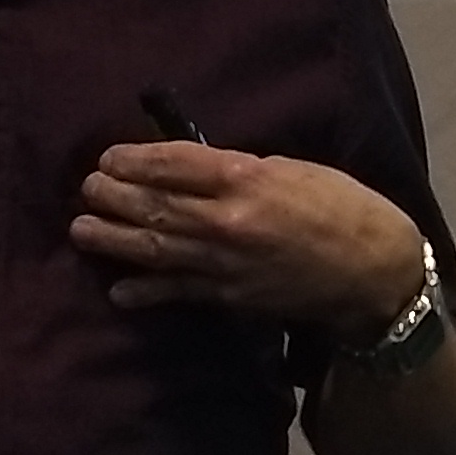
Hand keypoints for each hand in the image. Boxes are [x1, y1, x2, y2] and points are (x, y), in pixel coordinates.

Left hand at [72, 143, 424, 337]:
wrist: (373, 271)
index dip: (135, 159)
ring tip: (81, 230)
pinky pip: (179, 292)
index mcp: (246, 178)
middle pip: (155, 205)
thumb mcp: (294, 169)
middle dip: (113, 196)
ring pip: (156, 249)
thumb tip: (196, 169)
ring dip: (114, 239)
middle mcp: (227, 220)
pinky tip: (118, 290)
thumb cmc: (343, 207)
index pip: (174, 164)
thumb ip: (242, 169)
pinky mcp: (230, 297)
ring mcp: (225, 263)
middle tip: (87, 189)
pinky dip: (146, 292)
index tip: (110, 157)